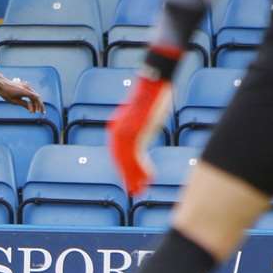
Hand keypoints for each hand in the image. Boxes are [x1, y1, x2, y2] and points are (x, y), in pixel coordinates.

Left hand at [0, 76, 44, 113]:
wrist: (1, 83)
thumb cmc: (6, 92)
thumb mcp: (14, 101)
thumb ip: (24, 105)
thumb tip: (32, 110)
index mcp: (25, 91)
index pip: (37, 98)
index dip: (40, 105)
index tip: (41, 112)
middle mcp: (27, 87)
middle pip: (37, 97)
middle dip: (39, 105)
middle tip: (40, 112)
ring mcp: (26, 85)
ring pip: (34, 95)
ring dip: (35, 102)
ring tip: (34, 110)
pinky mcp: (24, 86)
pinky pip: (31, 93)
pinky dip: (32, 99)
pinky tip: (31, 104)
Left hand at [107, 47, 180, 195]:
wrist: (154, 82)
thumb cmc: (152, 96)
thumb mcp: (144, 114)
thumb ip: (141, 126)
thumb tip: (143, 132)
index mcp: (118, 126)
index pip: (118, 152)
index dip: (125, 168)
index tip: (132, 179)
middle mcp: (117, 129)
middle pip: (120, 159)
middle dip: (127, 176)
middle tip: (134, 190)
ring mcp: (124, 131)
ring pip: (126, 161)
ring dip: (134, 177)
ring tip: (140, 189)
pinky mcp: (133, 131)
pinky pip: (134, 156)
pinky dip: (141, 169)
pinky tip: (149, 178)